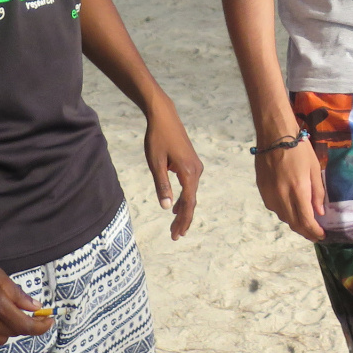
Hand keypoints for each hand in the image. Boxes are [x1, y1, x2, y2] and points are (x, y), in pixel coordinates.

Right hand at [0, 252, 53, 345]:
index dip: (40, 327)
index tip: (49, 321)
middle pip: (14, 333)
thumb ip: (19, 296)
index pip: (25, 326)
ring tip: (2, 313)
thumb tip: (36, 308)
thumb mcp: (0, 277)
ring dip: (6, 329)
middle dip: (24, 324)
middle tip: (28, 314)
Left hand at [145, 101, 202, 239]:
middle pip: (191, 201)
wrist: (164, 116)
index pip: (188, 203)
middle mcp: (197, 170)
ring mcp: (196, 166)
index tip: (176, 235)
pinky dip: (184, 198)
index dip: (182, 220)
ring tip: (175, 225)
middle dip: (183, 219)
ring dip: (183, 209)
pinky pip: (190, 185)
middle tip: (175, 236)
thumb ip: (162, 186)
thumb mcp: (156, 164)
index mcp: (189, 172)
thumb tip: (167, 207)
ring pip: (191, 193)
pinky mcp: (191, 162)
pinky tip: (176, 205)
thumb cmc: (157, 138)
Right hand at [256, 139, 325, 241]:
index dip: (314, 232)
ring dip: (295, 224)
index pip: (306, 220)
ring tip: (305, 225)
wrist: (274, 135)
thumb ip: (317, 192)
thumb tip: (319, 213)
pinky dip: (284, 213)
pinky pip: (274, 208)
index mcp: (298, 190)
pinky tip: (291, 211)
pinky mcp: (262, 190)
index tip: (322, 236)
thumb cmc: (299, 149)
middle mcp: (282, 196)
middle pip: (294, 223)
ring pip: (283, 217)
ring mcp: (270, 194)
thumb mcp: (314, 168)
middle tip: (315, 235)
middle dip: (306, 232)